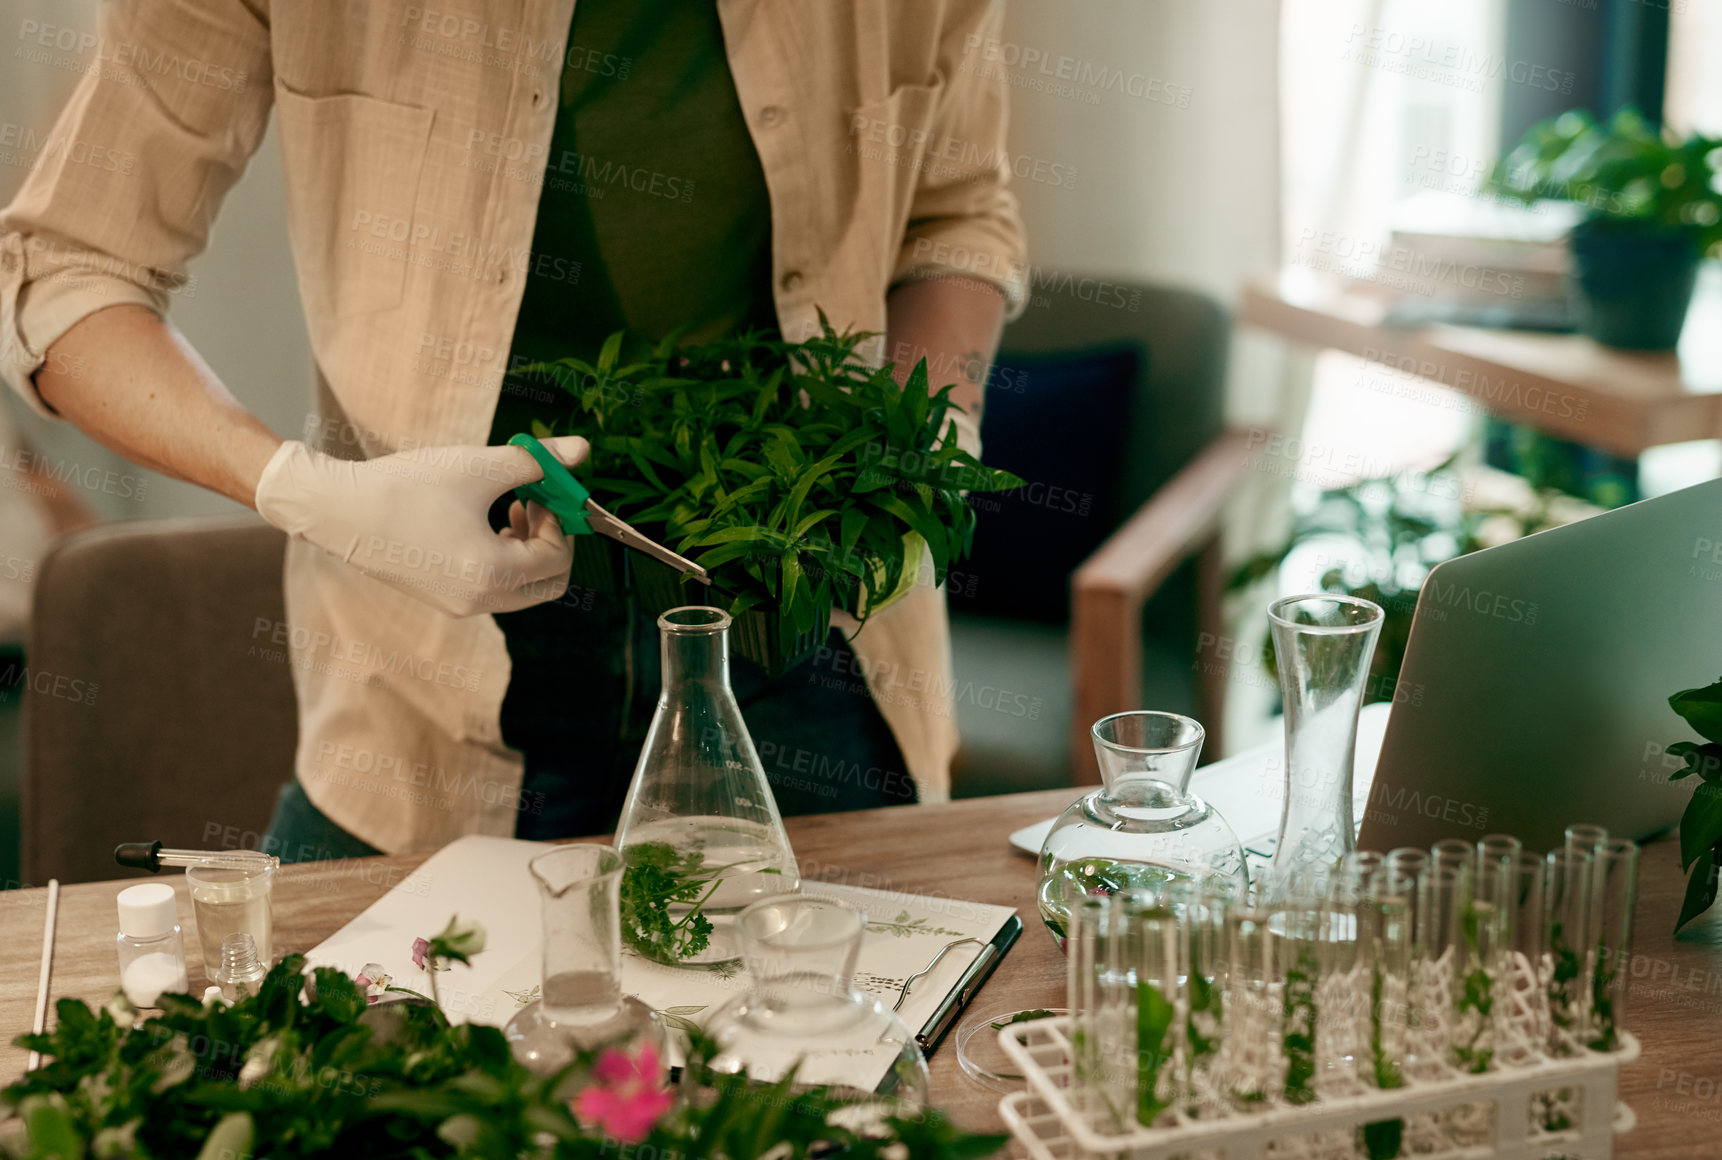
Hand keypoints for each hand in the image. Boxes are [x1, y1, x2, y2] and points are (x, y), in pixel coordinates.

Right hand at [255, 436, 589, 615]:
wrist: (337, 509)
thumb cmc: (406, 486)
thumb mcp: (480, 466)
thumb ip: (537, 460)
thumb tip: (584, 449)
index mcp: (491, 575)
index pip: (557, 559)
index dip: (561, 520)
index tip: (544, 488)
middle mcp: (479, 602)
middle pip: (548, 584)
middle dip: (552, 541)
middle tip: (538, 503)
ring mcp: (460, 606)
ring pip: (522, 588)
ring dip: (528, 549)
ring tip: (513, 506)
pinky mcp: (444, 598)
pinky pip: (494, 587)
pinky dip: (503, 559)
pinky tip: (485, 521)